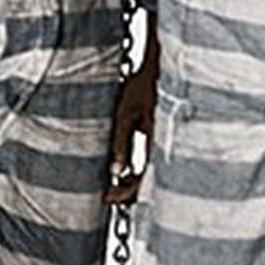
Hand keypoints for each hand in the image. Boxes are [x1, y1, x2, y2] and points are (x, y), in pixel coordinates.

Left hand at [104, 32, 159, 204]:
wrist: (153, 67)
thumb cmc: (139, 86)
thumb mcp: (124, 114)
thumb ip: (119, 142)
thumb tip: (114, 172)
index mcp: (152, 141)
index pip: (141, 178)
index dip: (123, 192)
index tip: (106, 198)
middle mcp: (158, 143)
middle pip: (146, 180)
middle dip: (126, 192)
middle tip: (107, 197)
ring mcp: (157, 139)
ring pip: (147, 171)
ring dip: (131, 182)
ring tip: (111, 187)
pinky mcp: (154, 133)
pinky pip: (147, 159)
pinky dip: (134, 169)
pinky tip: (121, 169)